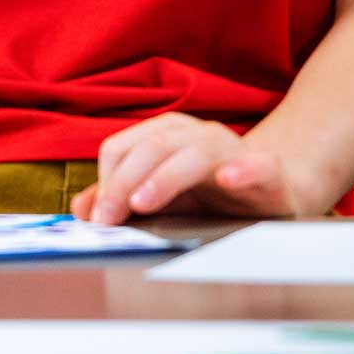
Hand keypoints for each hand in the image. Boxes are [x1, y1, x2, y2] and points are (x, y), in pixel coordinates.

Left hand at [72, 113, 303, 223]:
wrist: (272, 189)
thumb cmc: (207, 191)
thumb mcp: (159, 195)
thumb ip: (120, 198)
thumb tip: (81, 210)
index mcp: (162, 135)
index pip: (120, 148)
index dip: (105, 181)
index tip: (98, 219)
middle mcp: (193, 134)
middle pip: (150, 148)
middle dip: (124, 182)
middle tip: (109, 219)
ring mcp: (230, 148)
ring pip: (193, 153)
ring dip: (164, 178)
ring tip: (142, 203)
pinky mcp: (266, 169)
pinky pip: (255, 164)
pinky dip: (241, 169)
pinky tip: (228, 180)